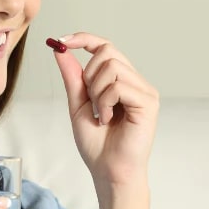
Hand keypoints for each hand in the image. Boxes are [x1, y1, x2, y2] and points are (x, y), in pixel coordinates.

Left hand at [50, 32, 158, 186]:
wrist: (107, 169)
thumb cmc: (96, 142)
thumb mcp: (77, 104)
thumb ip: (72, 77)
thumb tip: (60, 50)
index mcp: (120, 80)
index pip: (105, 46)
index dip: (83, 39)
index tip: (60, 41)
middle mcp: (135, 81)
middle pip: (107, 51)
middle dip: (89, 75)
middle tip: (90, 102)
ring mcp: (144, 90)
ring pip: (112, 67)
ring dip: (96, 92)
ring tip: (100, 114)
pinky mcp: (148, 102)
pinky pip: (119, 86)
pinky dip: (105, 102)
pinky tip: (107, 119)